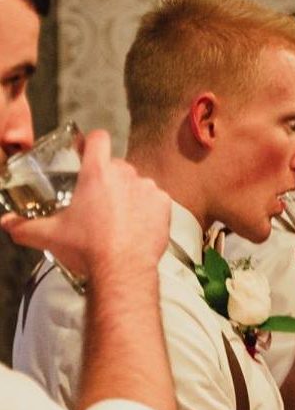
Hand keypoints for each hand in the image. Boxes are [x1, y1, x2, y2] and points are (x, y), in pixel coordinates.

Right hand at [1, 131, 169, 281]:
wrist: (123, 271)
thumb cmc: (88, 249)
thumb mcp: (48, 235)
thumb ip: (22, 227)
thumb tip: (6, 224)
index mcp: (97, 174)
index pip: (98, 139)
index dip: (90, 142)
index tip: (83, 152)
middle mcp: (126, 176)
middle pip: (115, 165)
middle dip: (105, 179)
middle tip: (94, 201)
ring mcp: (148, 189)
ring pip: (135, 183)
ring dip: (126, 194)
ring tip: (115, 218)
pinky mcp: (164, 205)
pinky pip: (154, 199)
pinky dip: (145, 208)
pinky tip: (134, 225)